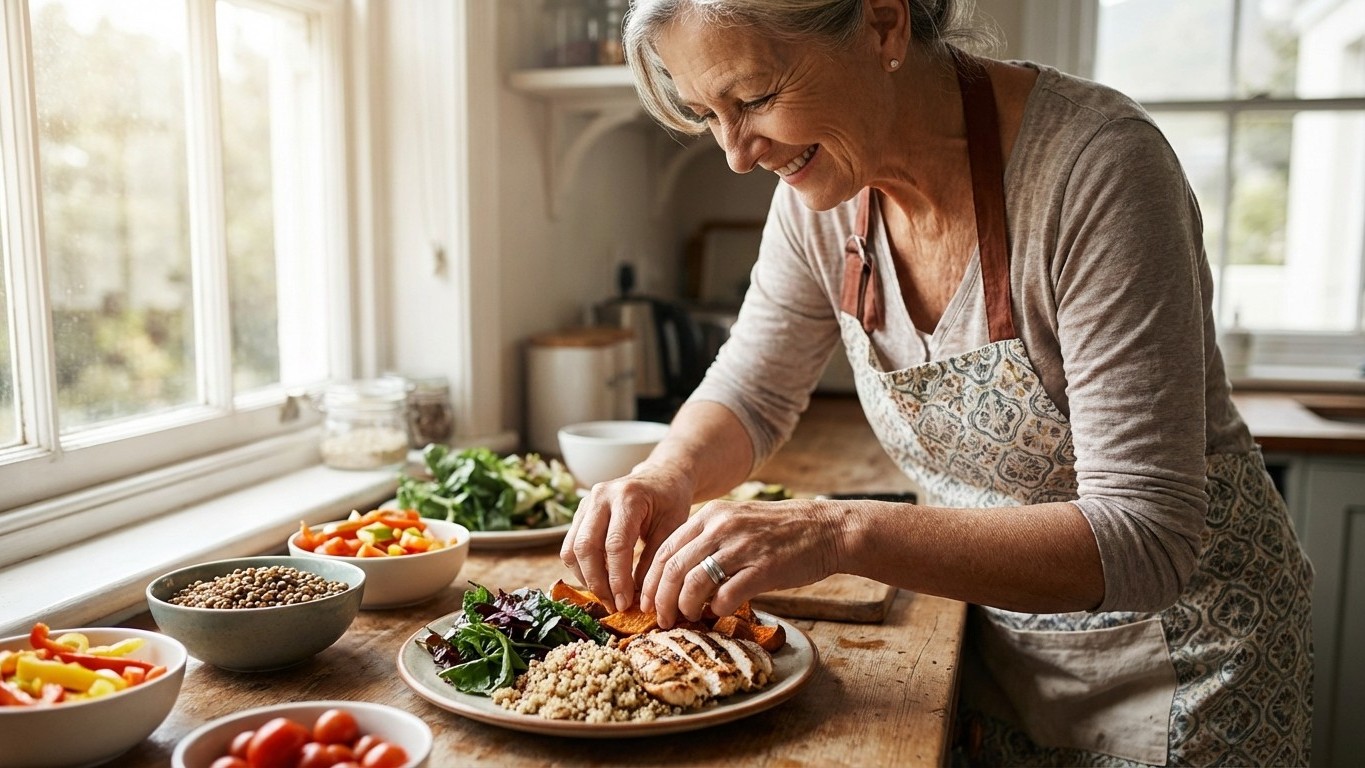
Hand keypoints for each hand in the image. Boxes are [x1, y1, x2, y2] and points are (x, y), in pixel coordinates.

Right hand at [560, 465, 693, 612]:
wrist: (660, 477)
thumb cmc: (670, 502)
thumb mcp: (673, 529)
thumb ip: (654, 561)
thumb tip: (641, 599)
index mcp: (627, 497)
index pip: (615, 545)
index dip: (617, 578)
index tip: (625, 604)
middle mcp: (600, 496)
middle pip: (585, 547)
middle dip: (597, 582)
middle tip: (613, 606)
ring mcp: (585, 503)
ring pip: (572, 549)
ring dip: (586, 578)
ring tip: (607, 597)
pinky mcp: (579, 513)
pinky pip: (570, 546)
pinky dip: (582, 568)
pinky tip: (600, 581)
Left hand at [639, 498, 840, 626]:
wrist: (827, 529)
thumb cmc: (780, 532)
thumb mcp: (737, 523)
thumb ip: (708, 542)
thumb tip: (678, 577)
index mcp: (711, 516)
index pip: (665, 550)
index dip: (651, 580)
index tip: (648, 602)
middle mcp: (722, 527)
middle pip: (673, 568)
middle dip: (660, 599)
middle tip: (661, 619)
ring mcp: (743, 546)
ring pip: (693, 582)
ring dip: (685, 607)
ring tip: (688, 618)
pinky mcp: (764, 568)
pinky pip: (727, 594)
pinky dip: (717, 608)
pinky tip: (720, 612)